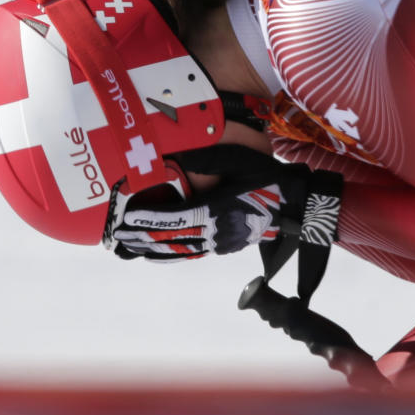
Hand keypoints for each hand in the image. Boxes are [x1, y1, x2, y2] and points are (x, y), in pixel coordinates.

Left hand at [107, 145, 342, 260]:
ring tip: (130, 247)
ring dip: (153, 249)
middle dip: (143, 237)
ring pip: (180, 250)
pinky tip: (158, 254)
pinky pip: (193, 253)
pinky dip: (172, 255)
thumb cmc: (269, 180)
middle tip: (118, 236)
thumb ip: (211, 160)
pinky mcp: (226, 246)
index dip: (150, 220)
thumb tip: (181, 159)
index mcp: (218, 210)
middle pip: (173, 238)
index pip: (176, 219)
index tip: (127, 219)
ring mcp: (222, 242)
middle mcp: (218, 231)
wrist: (296, 206)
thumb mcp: (242, 160)